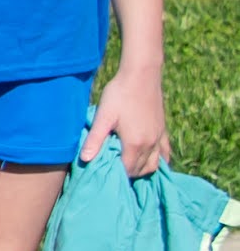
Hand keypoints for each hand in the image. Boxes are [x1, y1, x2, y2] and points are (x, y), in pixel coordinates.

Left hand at [95, 64, 173, 178]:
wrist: (141, 76)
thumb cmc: (119, 94)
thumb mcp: (103, 116)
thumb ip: (95, 139)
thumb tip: (85, 159)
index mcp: (135, 143)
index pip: (128, 170)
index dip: (117, 174)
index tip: (105, 174)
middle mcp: (151, 144)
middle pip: (141, 169)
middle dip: (128, 173)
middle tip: (113, 171)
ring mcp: (159, 137)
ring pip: (155, 164)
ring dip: (143, 169)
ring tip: (128, 168)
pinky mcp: (163, 130)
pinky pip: (165, 152)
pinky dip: (159, 161)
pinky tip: (152, 162)